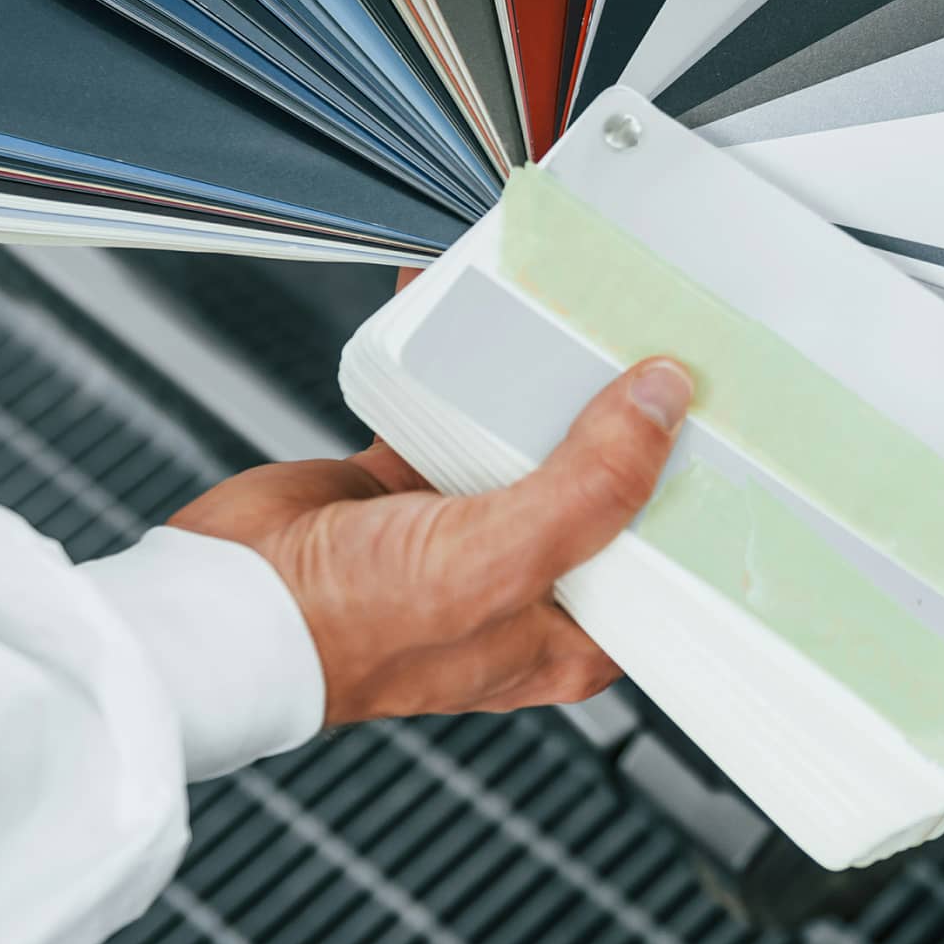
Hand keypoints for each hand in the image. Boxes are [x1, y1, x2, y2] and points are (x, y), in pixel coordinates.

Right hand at [167, 357, 693, 724]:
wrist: (221, 605)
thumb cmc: (349, 627)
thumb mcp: (497, 561)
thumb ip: (590, 487)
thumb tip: (662, 401)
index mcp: (563, 630)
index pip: (659, 561)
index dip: (694, 497)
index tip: (722, 427)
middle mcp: (522, 579)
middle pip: (600, 485)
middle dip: (624, 419)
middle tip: (657, 348)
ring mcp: (465, 526)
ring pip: (529, 437)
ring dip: (544, 379)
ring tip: (575, 317)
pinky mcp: (410, 480)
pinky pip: (454, 409)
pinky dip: (460, 363)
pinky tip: (469, 312)